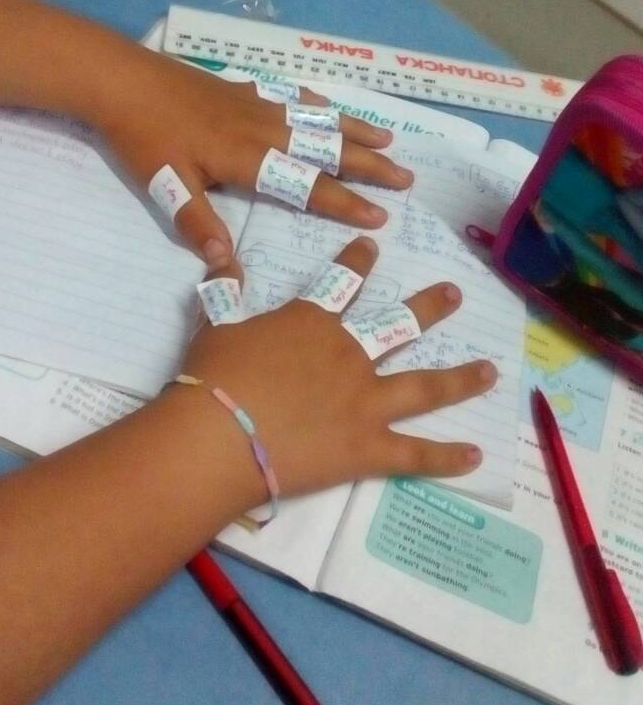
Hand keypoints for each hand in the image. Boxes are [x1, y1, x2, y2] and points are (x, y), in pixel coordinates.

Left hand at [98, 48, 411, 268]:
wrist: (124, 80)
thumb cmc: (145, 138)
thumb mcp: (168, 186)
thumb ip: (200, 224)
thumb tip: (228, 268)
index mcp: (250, 159)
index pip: (308, 187)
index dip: (345, 203)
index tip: (380, 216)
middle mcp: (264, 129)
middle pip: (327, 149)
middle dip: (369, 165)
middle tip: (406, 177)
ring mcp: (258, 104)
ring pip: (318, 120)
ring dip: (354, 132)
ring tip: (389, 140)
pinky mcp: (244, 88)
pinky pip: (293, 97)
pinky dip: (318, 104)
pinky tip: (330, 107)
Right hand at [176, 238, 494, 503]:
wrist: (220, 436)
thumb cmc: (214, 378)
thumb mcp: (214, 323)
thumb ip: (225, 286)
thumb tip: (220, 250)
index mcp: (314, 323)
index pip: (343, 283)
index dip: (359, 262)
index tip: (373, 247)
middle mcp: (351, 356)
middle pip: (399, 325)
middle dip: (430, 307)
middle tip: (455, 294)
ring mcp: (367, 403)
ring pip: (425, 385)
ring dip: (460, 378)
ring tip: (490, 371)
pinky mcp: (369, 448)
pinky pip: (415, 454)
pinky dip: (446, 457)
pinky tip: (476, 455)